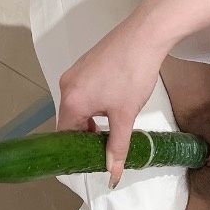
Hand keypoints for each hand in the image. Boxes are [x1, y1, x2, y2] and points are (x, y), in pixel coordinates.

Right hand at [56, 0, 170, 187]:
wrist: (145, 34)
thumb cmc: (132, 74)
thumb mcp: (125, 116)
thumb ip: (117, 147)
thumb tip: (113, 174)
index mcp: (71, 101)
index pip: (64, 135)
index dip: (75, 151)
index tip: (89, 160)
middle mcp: (66, 86)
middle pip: (69, 120)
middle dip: (84, 136)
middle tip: (104, 148)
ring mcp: (75, 73)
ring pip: (77, 106)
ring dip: (90, 121)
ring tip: (111, 129)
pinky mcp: (85, 64)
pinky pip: (82, 92)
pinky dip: (93, 105)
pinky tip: (112, 107)